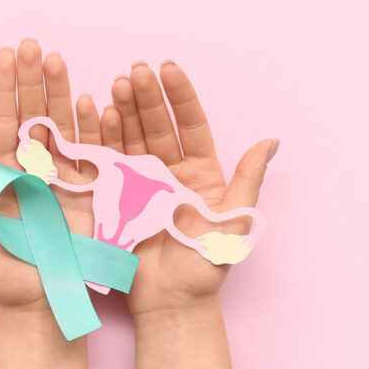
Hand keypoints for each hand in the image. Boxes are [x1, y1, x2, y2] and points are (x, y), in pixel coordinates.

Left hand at [0, 39, 101, 312]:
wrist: (42, 300)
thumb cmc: (1, 273)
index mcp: (2, 172)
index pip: (0, 121)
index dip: (2, 89)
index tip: (4, 55)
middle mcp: (32, 168)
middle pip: (32, 114)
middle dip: (32, 79)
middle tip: (33, 44)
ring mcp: (62, 176)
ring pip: (61, 125)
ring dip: (60, 92)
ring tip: (57, 59)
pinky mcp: (88, 191)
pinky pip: (90, 152)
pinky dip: (89, 127)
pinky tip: (88, 100)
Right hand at [104, 61, 277, 317]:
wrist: (171, 301)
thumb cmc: (205, 266)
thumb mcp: (233, 222)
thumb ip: (248, 181)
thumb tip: (271, 140)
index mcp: (200, 172)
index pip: (190, 125)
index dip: (180, 96)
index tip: (168, 68)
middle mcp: (169, 171)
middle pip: (156, 125)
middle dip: (146, 97)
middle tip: (135, 71)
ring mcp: (140, 182)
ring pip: (131, 136)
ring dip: (123, 110)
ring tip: (116, 84)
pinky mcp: (116, 196)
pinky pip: (109, 161)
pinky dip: (103, 137)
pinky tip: (98, 113)